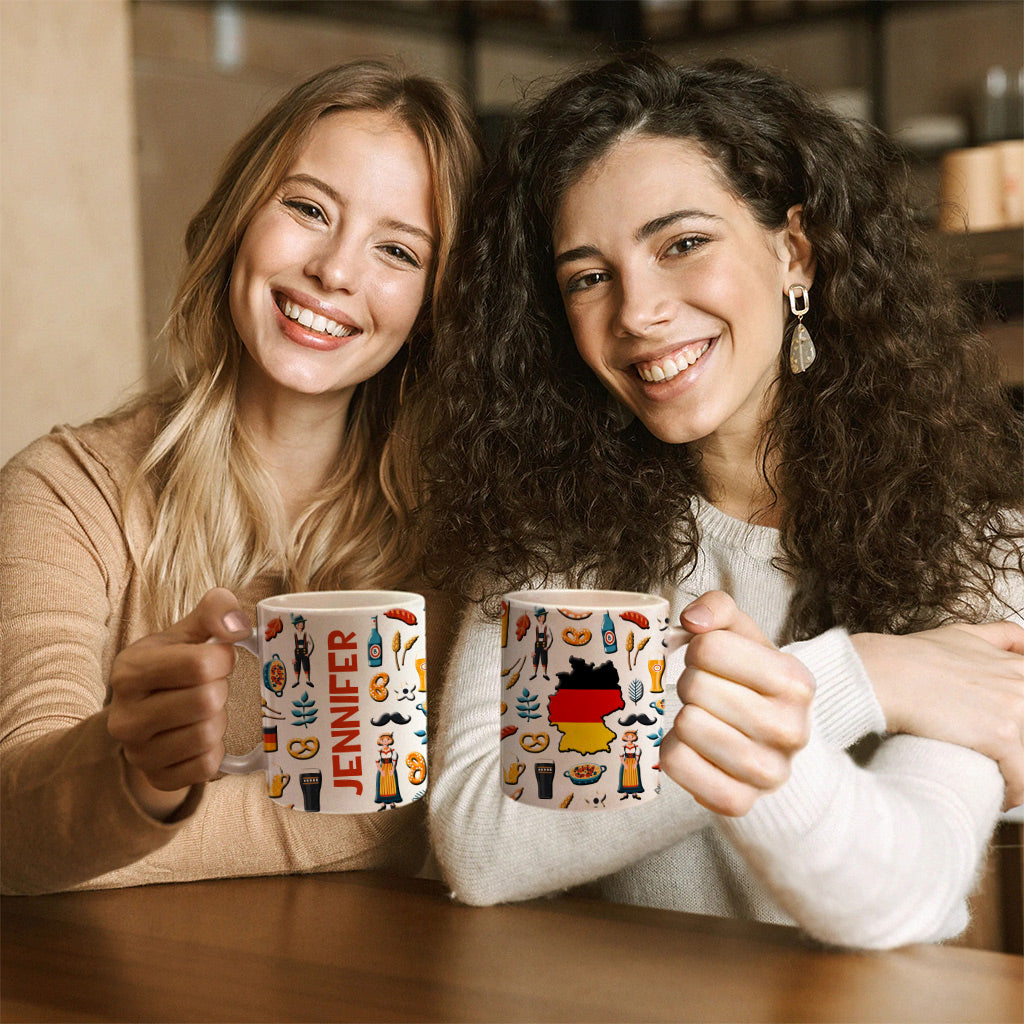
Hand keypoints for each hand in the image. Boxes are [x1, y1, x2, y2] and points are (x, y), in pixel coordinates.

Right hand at [107, 588, 250, 818]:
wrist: (146, 714)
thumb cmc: (173, 666)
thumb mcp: (188, 631)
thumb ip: (215, 611)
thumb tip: (238, 626)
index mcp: (129, 671)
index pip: (199, 664)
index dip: (223, 659)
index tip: (219, 658)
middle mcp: (125, 716)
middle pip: (206, 701)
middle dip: (220, 690)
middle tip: (210, 687)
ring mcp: (137, 753)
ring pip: (208, 735)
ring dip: (219, 720)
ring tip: (204, 711)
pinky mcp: (156, 778)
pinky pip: (207, 767)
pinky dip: (215, 750)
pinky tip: (202, 736)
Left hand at [659, 591, 814, 816]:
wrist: (772, 745)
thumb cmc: (749, 682)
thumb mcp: (743, 636)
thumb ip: (719, 608)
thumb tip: (692, 619)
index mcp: (796, 681)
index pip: (709, 647)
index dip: (698, 650)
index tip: (711, 661)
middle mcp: (791, 729)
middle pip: (694, 687)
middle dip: (690, 684)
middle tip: (706, 694)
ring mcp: (768, 773)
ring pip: (686, 726)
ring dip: (682, 717)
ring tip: (703, 719)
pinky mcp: (739, 802)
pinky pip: (676, 764)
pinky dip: (673, 751)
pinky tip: (694, 748)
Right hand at [852, 622, 1023, 809]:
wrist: (883, 673)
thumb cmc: (910, 657)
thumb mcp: (960, 634)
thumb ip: (998, 636)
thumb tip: (1020, 641)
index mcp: (1015, 665)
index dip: (1017, 720)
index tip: (1008, 734)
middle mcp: (1020, 684)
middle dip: (1017, 745)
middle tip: (999, 758)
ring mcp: (1015, 709)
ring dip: (1017, 771)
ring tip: (1000, 782)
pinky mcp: (1002, 735)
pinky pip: (1022, 778)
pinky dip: (1014, 793)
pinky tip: (1000, 796)